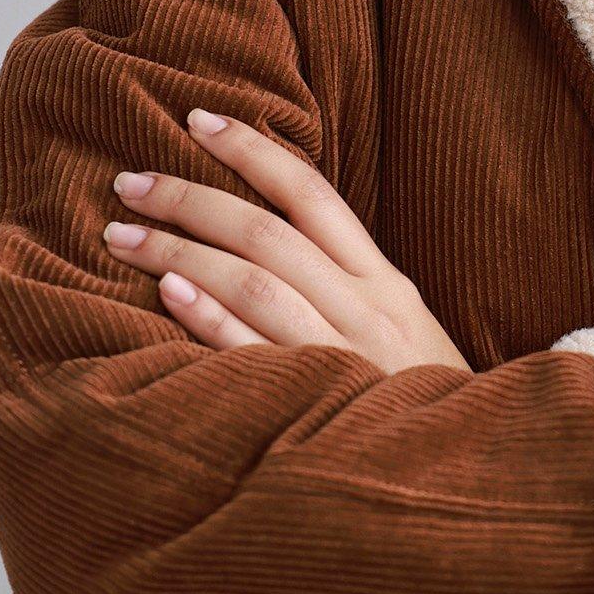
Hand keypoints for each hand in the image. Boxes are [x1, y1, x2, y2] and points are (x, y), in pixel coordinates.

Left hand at [101, 106, 472, 375]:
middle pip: (267, 232)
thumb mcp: (403, 328)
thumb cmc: (421, 403)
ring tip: (122, 235)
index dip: (254, 150)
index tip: (198, 120)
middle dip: (191, 199)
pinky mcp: (322, 406)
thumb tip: (265, 233)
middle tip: (128, 183)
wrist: (471, 473)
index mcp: (384, 282)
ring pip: (255, 282)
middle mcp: (366, 308)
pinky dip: (211, 318)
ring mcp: (344, 355)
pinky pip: (256, 352)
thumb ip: (347, 284)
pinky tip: (168, 293)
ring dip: (180, 251)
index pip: (312, 194)